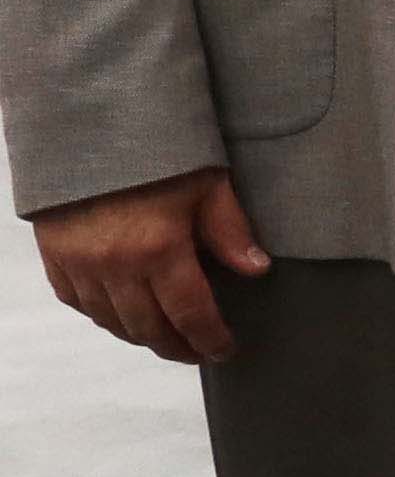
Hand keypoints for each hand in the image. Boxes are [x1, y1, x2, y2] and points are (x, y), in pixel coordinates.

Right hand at [32, 166, 268, 364]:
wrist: (89, 125)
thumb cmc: (157, 149)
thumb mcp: (207, 181)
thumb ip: (230, 230)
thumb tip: (257, 269)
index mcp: (159, 250)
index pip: (190, 313)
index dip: (209, 338)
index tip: (225, 350)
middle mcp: (116, 267)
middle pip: (149, 328)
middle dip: (177, 346)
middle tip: (199, 350)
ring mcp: (80, 266)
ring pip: (112, 322)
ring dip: (141, 335)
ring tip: (167, 337)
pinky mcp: (55, 257)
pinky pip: (79, 303)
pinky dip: (103, 315)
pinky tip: (123, 315)